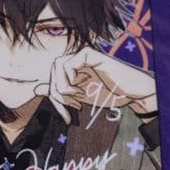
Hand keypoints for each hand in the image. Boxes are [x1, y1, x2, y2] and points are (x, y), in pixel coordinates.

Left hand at [34, 46, 156, 123]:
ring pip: (57, 65)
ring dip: (63, 87)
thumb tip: (35, 88)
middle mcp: (75, 59)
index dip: (54, 99)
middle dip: (57, 94)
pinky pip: (69, 62)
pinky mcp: (91, 55)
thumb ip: (59, 92)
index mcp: (72, 68)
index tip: (66, 115)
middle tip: (72, 107)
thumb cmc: (110, 93)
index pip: (52, 78)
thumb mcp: (80, 97)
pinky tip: (81, 89)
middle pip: (52, 71)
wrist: (133, 93)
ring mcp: (83, 56)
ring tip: (77, 98)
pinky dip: (70, 78)